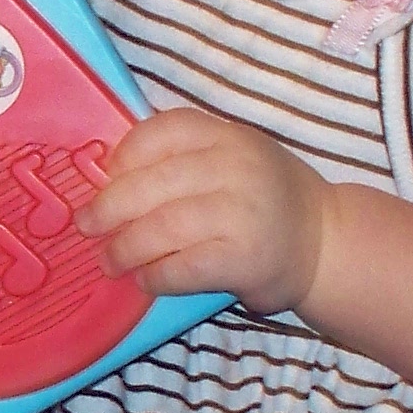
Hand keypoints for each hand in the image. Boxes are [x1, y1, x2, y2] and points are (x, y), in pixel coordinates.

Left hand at [82, 106, 324, 310]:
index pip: (164, 131)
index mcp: (229, 137)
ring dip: (125, 247)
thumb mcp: (236, 158)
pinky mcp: (245, 258)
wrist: (327, 243)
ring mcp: (242, 213)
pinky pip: (184, 267)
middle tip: (86, 226)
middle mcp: (236, 168)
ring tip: (109, 260)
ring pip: (162, 227)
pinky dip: (156, 276)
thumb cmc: (267, 200)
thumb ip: (186, 159)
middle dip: (110, 208)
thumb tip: (109, 175)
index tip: (106, 176)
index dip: (125, 154)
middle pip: (152, 183)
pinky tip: (144, 280)